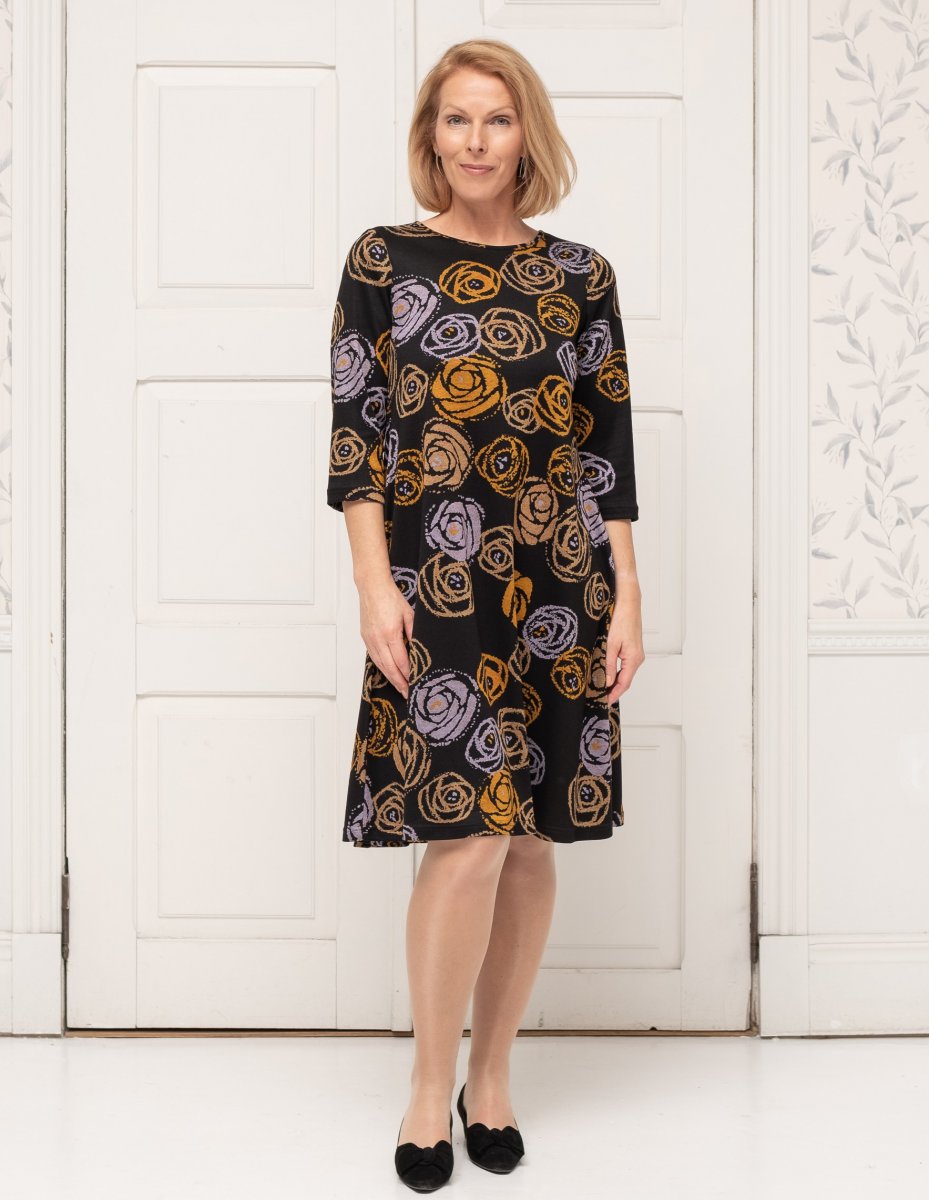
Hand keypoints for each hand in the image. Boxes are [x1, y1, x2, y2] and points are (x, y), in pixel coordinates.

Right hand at [357, 576, 414, 698]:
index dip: (408, 674)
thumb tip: (419, 650)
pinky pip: (374, 657)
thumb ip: (414, 633)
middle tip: (407, 694)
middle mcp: (378, 639)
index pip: (401, 661)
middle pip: (389, 667)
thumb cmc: (390, 597)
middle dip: (399, 683)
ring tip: (399, 688)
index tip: (415, 683)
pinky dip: (382, 668)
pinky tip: (388, 673)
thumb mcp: (409, 614)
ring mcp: (370, 639)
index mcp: (390, 633)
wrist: (372, 587)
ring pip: (380, 665)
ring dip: (390, 678)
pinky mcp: (366, 638)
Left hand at [605, 593, 643, 702]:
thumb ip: (608, 664)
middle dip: (613, 690)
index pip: (624, 684)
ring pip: (624, 673)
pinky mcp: (632, 649)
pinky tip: (607, 674)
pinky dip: (616, 672)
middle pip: (625, 680)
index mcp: (634, 659)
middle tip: (600, 698)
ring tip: (601, 689)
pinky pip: (624, 665)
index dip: (614, 695)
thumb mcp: (610, 644)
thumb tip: (606, 682)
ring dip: (614, 682)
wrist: (628, 603)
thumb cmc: (621, 619)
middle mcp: (637, 658)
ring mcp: (636, 654)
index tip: (604, 703)